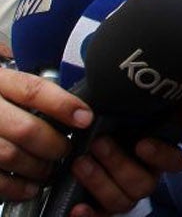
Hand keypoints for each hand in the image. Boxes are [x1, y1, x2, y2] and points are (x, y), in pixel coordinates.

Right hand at [0, 69, 91, 201]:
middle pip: (26, 129)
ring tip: (50, 168)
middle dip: (54, 144)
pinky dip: (16, 187)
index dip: (64, 105)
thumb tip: (71, 102)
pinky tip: (30, 186)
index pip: (33, 90)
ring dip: (38, 167)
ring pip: (11, 156)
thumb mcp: (5, 81)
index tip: (85, 117)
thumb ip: (30, 89)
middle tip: (66, 149)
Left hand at [0, 71, 181, 213]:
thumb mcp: (125, 112)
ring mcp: (125, 194)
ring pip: (122, 200)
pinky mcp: (103, 208)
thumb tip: (138, 78)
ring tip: (80, 163)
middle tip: (99, 144)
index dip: (161, 155)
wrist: (86, 142)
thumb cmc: (110, 123)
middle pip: (144, 183)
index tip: (142, 142)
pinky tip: (77, 207)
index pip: (175, 162)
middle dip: (119, 164)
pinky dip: (89, 215)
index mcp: (158, 155)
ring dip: (100, 181)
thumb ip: (134, 104)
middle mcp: (146, 177)